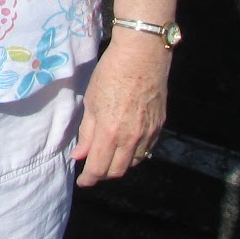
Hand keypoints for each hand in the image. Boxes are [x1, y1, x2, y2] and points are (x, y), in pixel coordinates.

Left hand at [70, 35, 169, 185]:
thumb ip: (86, 133)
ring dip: (119, 164)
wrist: (142, 56)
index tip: (82, 181)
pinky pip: (146, 150)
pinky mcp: (159, 127)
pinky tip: (126, 145)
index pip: (99, 168)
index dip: (89, 179)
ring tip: (108, 156)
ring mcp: (148, 134)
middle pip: (117, 171)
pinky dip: (134, 154)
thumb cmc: (110, 74)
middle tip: (92, 168)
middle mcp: (131, 138)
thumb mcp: (91, 101)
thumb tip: (80, 155)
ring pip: (134, 163)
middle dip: (103, 174)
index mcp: (110, 132)